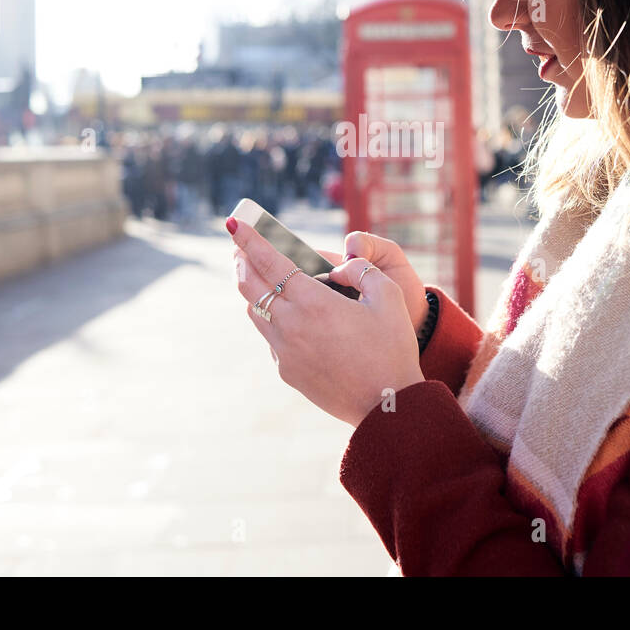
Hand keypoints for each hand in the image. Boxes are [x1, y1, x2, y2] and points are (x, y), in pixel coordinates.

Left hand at [231, 219, 423, 426]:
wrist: (387, 407)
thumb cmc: (392, 348)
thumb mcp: (388, 296)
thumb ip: (361, 271)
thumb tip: (339, 266)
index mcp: (314, 303)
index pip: (270, 262)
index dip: (250, 239)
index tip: (236, 223)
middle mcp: (291, 326)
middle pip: (250, 285)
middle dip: (242, 260)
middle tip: (241, 245)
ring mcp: (284, 351)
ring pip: (255, 311)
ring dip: (254, 289)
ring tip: (261, 276)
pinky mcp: (285, 371)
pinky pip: (270, 336)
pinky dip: (271, 318)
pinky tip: (286, 314)